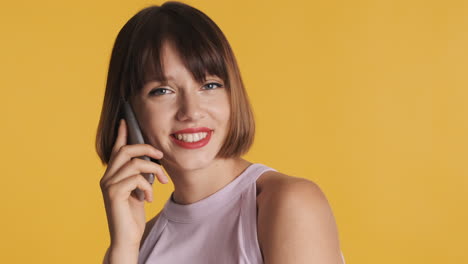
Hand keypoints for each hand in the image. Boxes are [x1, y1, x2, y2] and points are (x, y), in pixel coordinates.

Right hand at [100, 118, 167, 248]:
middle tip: (160, 155)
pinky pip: (135, 179)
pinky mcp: (113, 194)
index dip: (122, 134)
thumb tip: (151, 160)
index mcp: (112, 175)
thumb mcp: (139, 190)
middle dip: (146, 148)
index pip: (116, 150)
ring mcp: (108, 186)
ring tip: (160, 183)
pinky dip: (147, 187)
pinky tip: (148, 198)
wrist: (127, 238)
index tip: (126, 120)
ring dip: (153, 171)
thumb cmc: (133, 215)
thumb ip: (140, 176)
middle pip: (125, 151)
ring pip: (134, 164)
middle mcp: (107, 178)